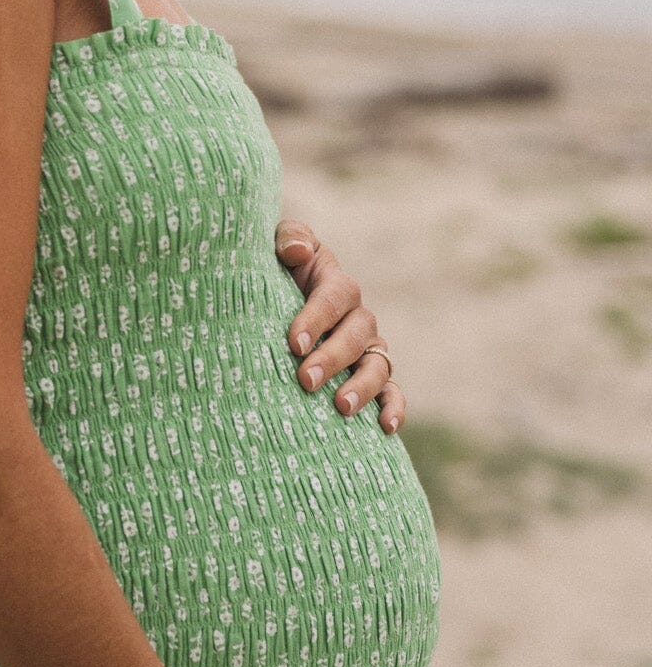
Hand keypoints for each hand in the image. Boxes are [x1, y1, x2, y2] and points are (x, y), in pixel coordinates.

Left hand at [275, 218, 406, 433]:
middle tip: (305, 379)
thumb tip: (296, 252)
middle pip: (356, 335)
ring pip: (376, 365)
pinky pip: (390, 391)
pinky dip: (393, 407)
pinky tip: (385, 428)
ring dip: (362, 386)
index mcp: (335, 284)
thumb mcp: (275, 248)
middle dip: (333, 358)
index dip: (316, 318)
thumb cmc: (272, 275)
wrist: (274, 304)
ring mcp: (366, 348)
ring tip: (340, 406)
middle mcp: (357, 317)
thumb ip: (288, 239)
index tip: (294, 343)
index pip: (334, 297)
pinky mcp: (369, 376)